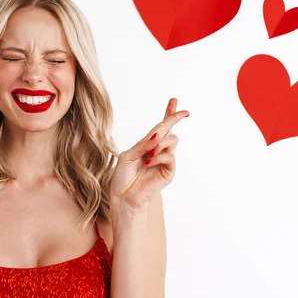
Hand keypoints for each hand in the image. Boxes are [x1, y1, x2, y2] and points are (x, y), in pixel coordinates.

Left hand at [110, 98, 188, 214]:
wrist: (123, 196)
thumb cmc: (123, 177)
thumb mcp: (128, 155)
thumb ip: (143, 145)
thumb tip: (157, 136)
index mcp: (147, 145)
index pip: (161, 127)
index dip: (168, 114)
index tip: (174, 101)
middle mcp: (158, 151)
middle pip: (170, 129)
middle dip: (171, 119)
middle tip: (170, 120)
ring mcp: (164, 161)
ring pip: (172, 140)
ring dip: (159, 143)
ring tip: (148, 155)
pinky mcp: (169, 172)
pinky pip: (170, 156)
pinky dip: (159, 156)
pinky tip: (148, 162)